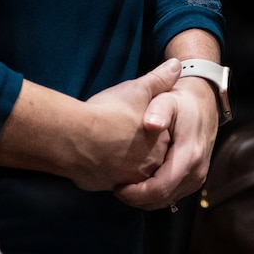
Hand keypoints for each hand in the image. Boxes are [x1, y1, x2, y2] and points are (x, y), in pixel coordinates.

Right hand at [65, 58, 180, 190]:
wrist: (75, 138)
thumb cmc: (107, 112)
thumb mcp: (137, 89)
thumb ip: (159, 79)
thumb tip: (177, 65)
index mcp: (162, 140)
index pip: (164, 137)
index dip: (151, 128)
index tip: (136, 121)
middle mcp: (152, 164)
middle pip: (152, 158)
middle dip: (141, 149)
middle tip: (123, 135)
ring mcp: (134, 179)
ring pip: (137, 174)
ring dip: (128, 164)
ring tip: (112, 149)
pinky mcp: (114, 188)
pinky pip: (120, 184)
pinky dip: (113, 174)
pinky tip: (102, 161)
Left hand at [114, 70, 221, 209]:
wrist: (203, 105)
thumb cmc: (180, 103)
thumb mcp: (168, 99)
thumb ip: (159, 110)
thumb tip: (151, 125)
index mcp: (190, 155)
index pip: (162, 187)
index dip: (137, 193)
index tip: (118, 188)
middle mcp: (196, 171)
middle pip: (162, 198)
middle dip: (137, 198)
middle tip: (116, 189)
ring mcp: (196, 178)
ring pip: (166, 201)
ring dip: (144, 199)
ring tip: (124, 187)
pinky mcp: (193, 180)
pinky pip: (171, 196)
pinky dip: (153, 195)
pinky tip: (138, 185)